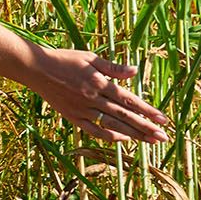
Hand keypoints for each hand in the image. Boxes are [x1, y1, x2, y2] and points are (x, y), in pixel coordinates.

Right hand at [30, 48, 169, 144]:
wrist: (36, 69)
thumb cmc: (65, 59)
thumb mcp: (90, 58)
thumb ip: (113, 68)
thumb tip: (135, 71)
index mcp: (99, 83)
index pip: (128, 100)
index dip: (147, 110)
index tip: (163, 119)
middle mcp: (92, 98)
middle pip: (124, 116)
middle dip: (146, 127)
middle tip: (163, 137)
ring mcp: (82, 110)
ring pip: (112, 124)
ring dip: (133, 134)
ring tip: (150, 142)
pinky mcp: (72, 117)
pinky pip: (93, 130)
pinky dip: (109, 136)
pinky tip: (123, 139)